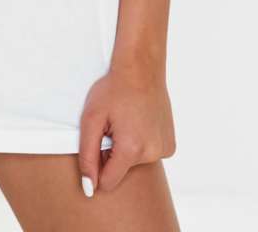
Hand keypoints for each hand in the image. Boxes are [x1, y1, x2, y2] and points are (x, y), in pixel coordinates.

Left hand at [78, 61, 175, 193]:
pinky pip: (149, 154)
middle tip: (113, 127)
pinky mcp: (170, 145)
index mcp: (131, 149)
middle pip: (122, 171)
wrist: (140, 69)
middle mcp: (152, 154)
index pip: (108, 182)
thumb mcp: (91, 119)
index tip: (97, 147)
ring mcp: (164, 150)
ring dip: (127, 148)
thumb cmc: (113, 90)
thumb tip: (89, 188)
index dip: (97, 167)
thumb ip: (87, 156)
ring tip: (127, 121)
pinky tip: (139, 123)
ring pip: (136, 163)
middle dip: (113, 155)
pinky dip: (141, 144)